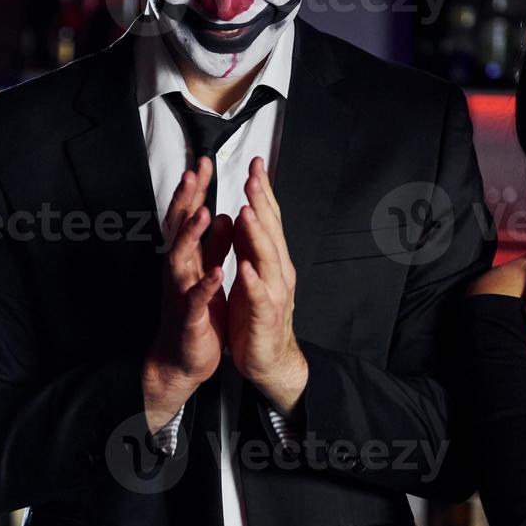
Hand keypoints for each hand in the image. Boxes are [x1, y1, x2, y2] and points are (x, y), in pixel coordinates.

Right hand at [143, 157, 232, 431]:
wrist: (182, 358)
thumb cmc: (196, 313)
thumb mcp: (207, 272)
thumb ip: (215, 245)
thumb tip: (225, 215)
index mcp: (186, 258)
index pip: (188, 216)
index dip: (194, 190)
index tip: (202, 162)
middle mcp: (179, 270)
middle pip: (179, 228)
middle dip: (187, 200)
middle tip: (193, 171)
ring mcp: (180, 292)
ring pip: (182, 258)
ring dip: (193, 236)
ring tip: (206, 213)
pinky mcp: (189, 317)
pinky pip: (195, 299)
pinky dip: (205, 285)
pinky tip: (215, 272)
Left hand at [228, 157, 307, 414]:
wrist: (270, 360)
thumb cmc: (256, 315)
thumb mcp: (252, 273)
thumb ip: (251, 245)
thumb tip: (247, 213)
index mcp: (271, 260)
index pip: (268, 219)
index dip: (263, 192)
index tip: (255, 165)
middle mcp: (277, 272)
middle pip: (271, 232)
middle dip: (262, 203)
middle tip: (253, 176)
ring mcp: (273, 294)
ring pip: (267, 260)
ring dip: (258, 236)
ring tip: (249, 213)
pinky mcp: (263, 317)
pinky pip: (259, 297)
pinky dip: (254, 282)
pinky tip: (248, 269)